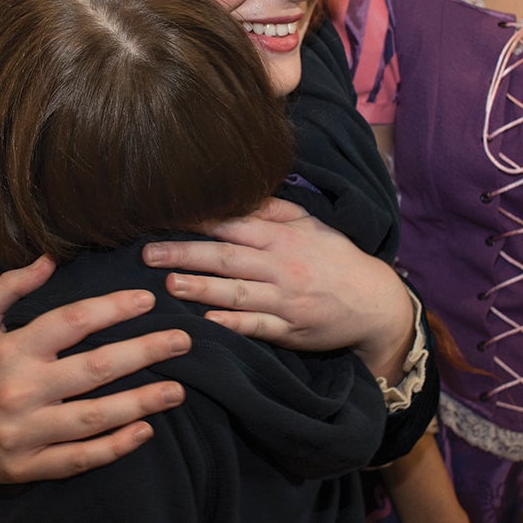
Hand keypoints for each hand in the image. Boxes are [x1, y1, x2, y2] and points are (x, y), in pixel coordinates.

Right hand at [0, 255, 190, 485]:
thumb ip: (10, 287)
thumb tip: (48, 258)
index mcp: (12, 350)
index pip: (71, 322)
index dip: (112, 308)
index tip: (147, 300)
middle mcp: (21, 390)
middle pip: (94, 368)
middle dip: (144, 352)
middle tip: (182, 341)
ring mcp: (27, 431)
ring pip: (94, 417)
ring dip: (141, 402)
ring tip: (177, 390)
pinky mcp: (31, 466)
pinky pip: (81, 458)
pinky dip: (115, 446)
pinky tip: (146, 431)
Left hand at [141, 197, 414, 381]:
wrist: (375, 302)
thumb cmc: (335, 258)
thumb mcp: (310, 225)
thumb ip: (274, 210)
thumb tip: (239, 192)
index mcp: (282, 238)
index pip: (233, 225)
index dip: (197, 221)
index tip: (164, 216)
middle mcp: (281, 267)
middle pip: (226, 258)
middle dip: (185, 255)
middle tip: (147, 254)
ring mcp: (285, 300)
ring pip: (237, 293)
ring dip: (201, 289)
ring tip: (169, 286)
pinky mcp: (290, 330)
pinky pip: (257, 327)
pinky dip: (233, 325)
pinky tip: (207, 323)